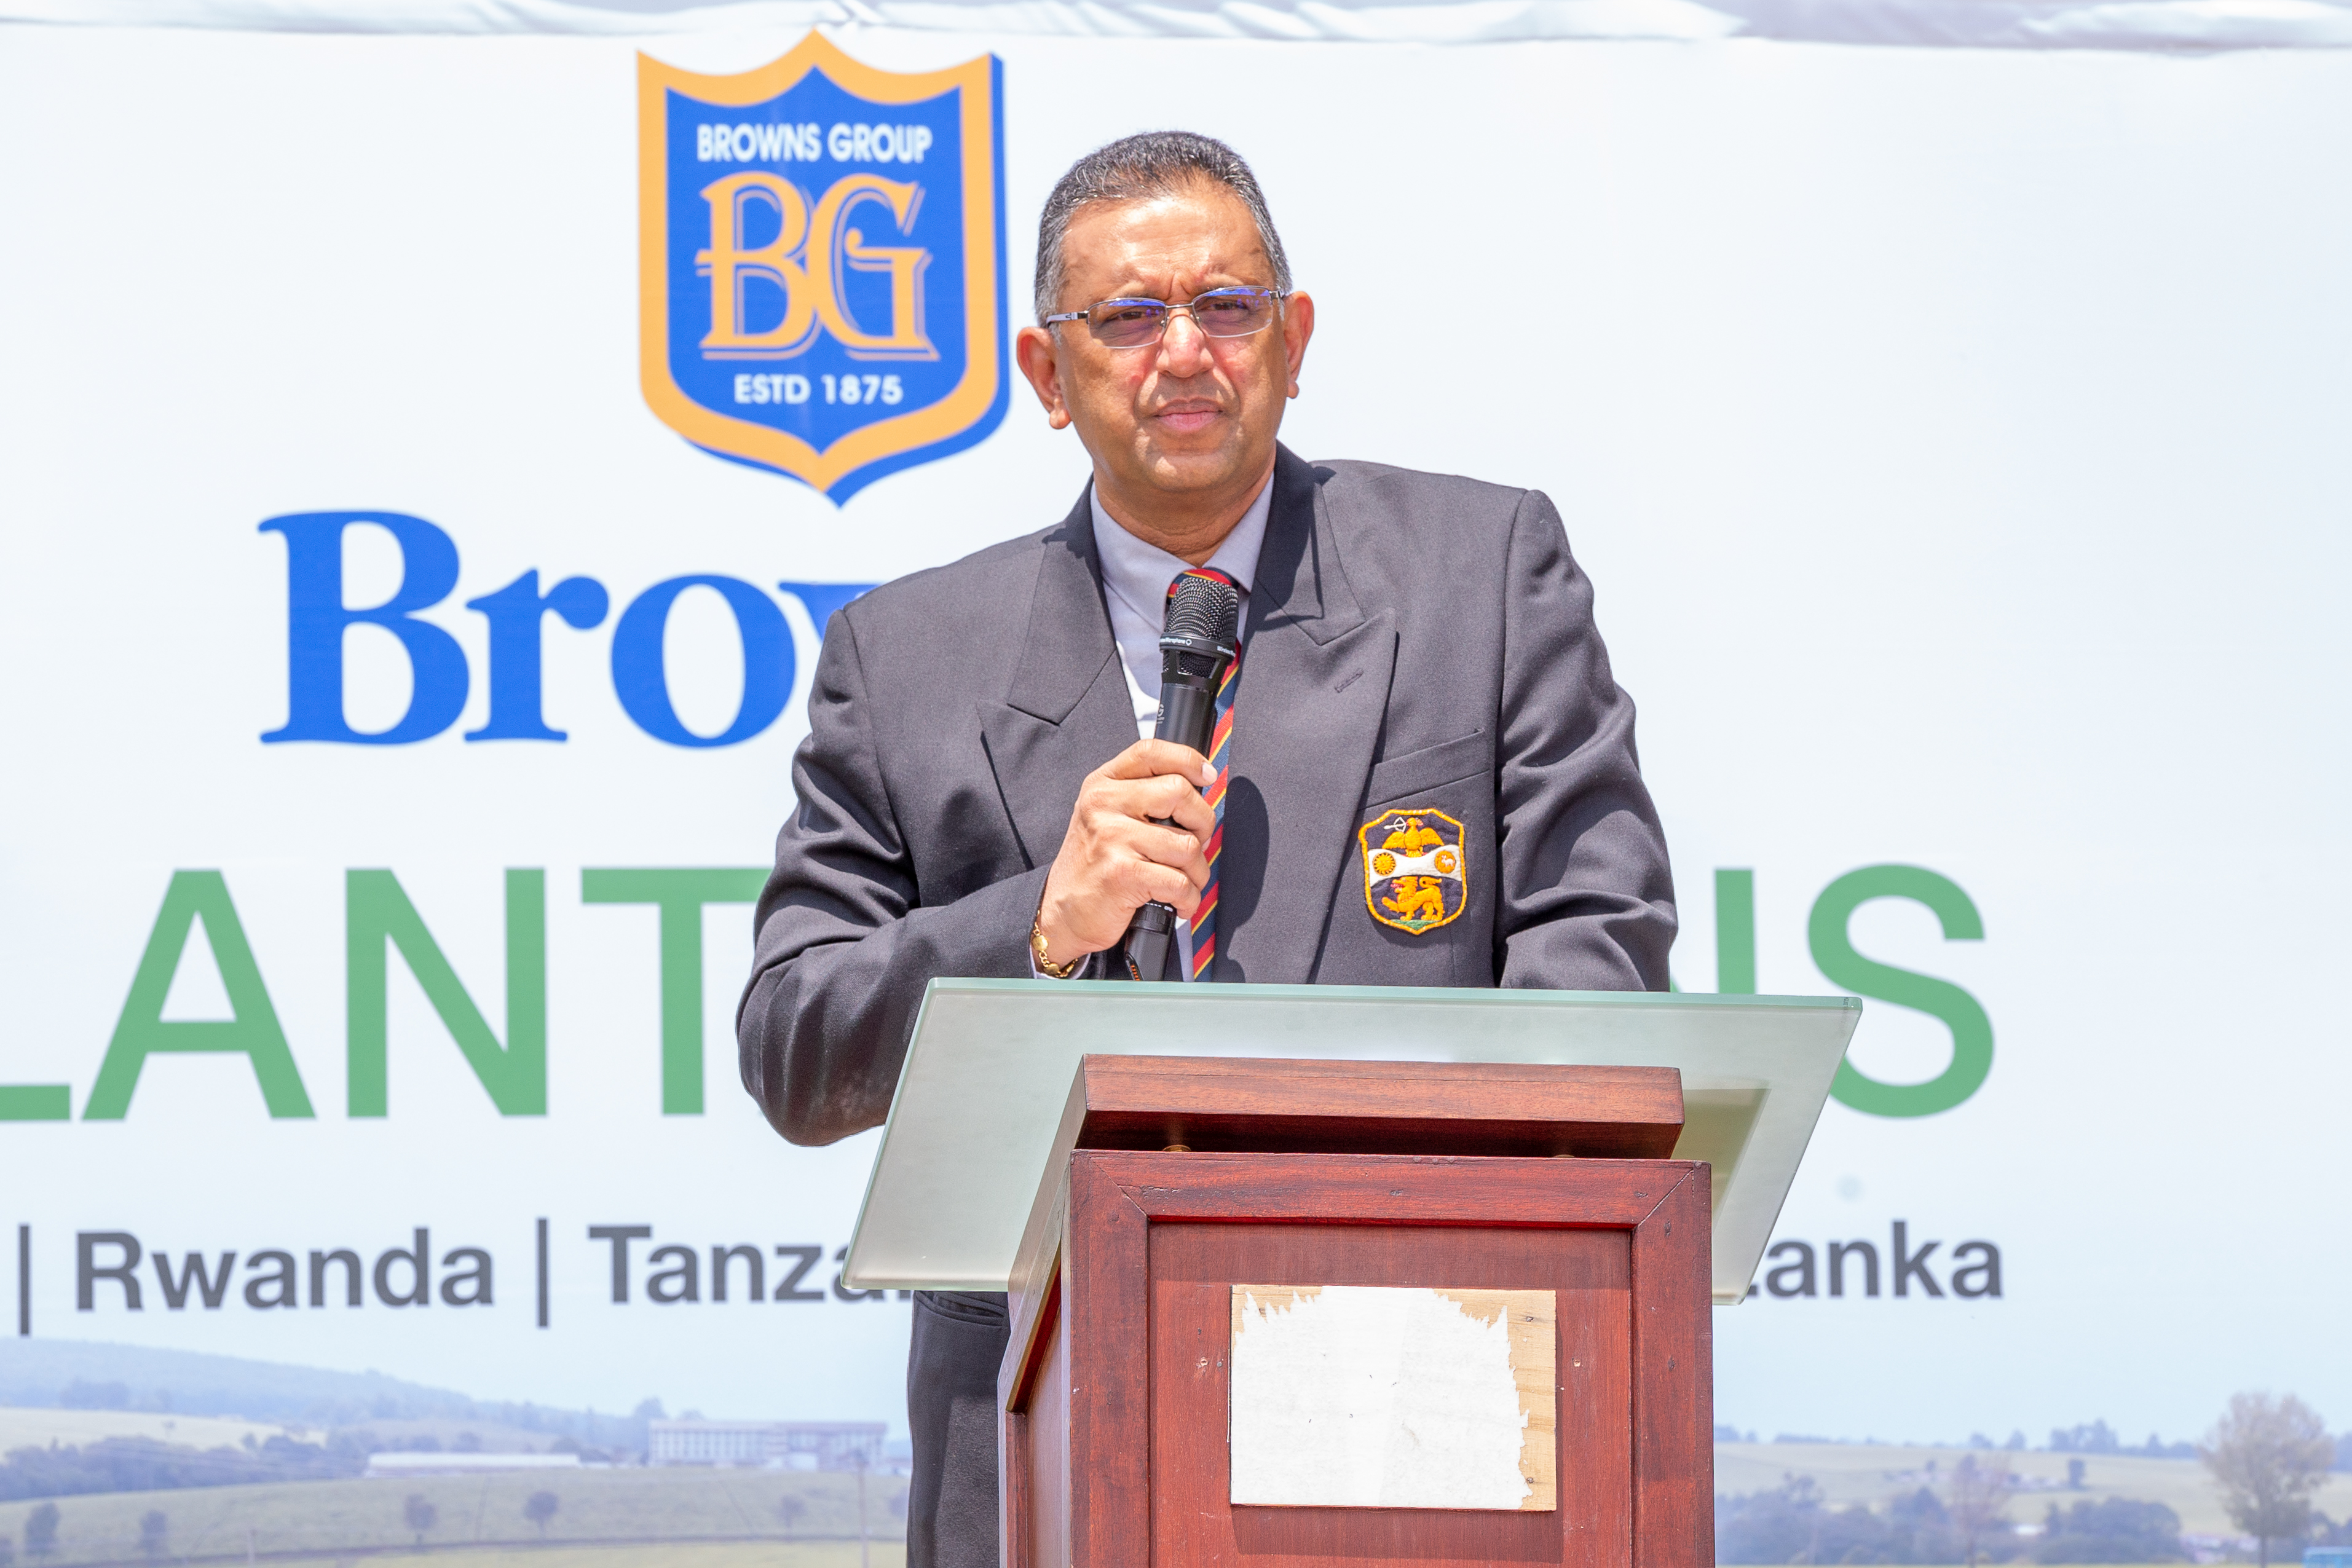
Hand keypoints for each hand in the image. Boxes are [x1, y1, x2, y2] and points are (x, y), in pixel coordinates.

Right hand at [1035, 740, 1217, 967]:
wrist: (1062, 912)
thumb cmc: (1095, 865)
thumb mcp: (1106, 816)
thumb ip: (1141, 795)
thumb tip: (1199, 787)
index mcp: (1102, 785)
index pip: (1150, 752)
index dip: (1187, 758)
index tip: (1207, 775)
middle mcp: (1103, 804)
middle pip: (1179, 792)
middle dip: (1202, 823)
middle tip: (1195, 844)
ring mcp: (1112, 837)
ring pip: (1186, 844)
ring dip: (1197, 872)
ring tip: (1184, 881)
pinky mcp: (1123, 873)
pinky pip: (1180, 882)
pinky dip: (1188, 898)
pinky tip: (1178, 903)